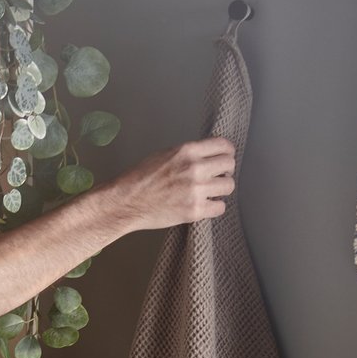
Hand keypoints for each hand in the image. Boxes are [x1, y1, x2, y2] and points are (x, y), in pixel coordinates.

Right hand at [105, 137, 236, 231]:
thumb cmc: (141, 179)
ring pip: (228, 187)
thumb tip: (207, 156)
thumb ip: (188, 154)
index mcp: (187, 151)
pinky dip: (214, 207)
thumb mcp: (165, 154)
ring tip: (209, 192)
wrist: (127, 202)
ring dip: (221, 189)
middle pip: (229, 165)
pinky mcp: (194, 211)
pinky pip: (220, 207)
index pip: (223, 146)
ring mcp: (196, 191)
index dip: (227, 152)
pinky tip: (204, 205)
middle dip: (225, 170)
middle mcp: (194, 168)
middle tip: (217, 176)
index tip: (224, 157)